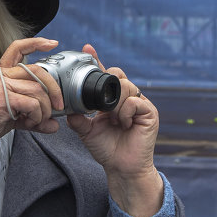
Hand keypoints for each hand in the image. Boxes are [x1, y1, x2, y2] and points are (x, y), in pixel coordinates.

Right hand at [0, 38, 62, 169]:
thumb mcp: (12, 117)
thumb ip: (33, 116)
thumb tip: (54, 124)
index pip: (17, 49)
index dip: (36, 43)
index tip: (52, 43)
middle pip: (36, 71)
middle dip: (53, 88)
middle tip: (59, 105)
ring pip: (37, 90)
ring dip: (45, 109)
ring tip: (38, 121)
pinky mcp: (2, 98)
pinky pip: (32, 104)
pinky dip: (37, 116)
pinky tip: (29, 123)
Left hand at [65, 44, 162, 216]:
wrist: (121, 168)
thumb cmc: (107, 149)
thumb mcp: (87, 131)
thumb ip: (78, 118)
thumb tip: (66, 107)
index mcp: (113, 99)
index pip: (106, 76)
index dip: (97, 61)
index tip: (87, 48)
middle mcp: (128, 98)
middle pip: (118, 76)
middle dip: (107, 84)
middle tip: (100, 104)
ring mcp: (140, 104)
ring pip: (127, 86)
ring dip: (115, 102)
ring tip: (111, 118)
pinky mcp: (150, 113)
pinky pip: (136, 101)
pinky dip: (125, 111)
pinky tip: (121, 123)